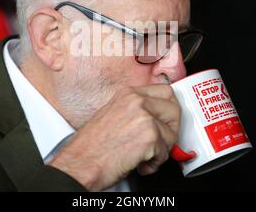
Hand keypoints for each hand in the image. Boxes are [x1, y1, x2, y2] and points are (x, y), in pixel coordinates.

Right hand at [49, 84, 180, 190]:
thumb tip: (159, 117)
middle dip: (172, 128)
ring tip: (145, 156)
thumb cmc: (92, 146)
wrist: (80, 163)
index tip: (168, 120)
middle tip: (161, 141)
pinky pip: (166, 152)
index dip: (169, 109)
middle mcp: (137, 101)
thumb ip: (137, 110)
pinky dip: (155, 163)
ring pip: (172, 133)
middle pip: (174, 108)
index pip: (164, 91)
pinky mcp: (149, 136)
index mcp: (128, 93)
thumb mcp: (114, 114)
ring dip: (162, 149)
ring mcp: (144, 116)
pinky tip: (140, 164)